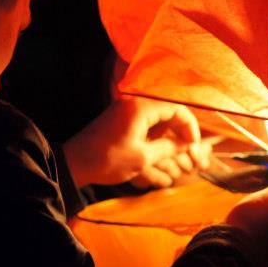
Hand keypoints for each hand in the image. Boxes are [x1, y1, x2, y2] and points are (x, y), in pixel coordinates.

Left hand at [62, 98, 213, 188]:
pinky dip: (153, 135)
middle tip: (186, 150)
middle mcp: (133, 103)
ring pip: (156, 118)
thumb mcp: (142, 158)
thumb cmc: (107, 160)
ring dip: (166, 135)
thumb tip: (186, 144)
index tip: (193, 144)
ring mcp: (124, 110)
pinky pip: (144, 122)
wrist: (74, 163)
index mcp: (140, 107)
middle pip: (167, 111)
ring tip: (172, 155)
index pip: (176, 108)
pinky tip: (156, 152)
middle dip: (179, 131)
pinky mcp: (118, 119)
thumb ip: (168, 147)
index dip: (189, 126)